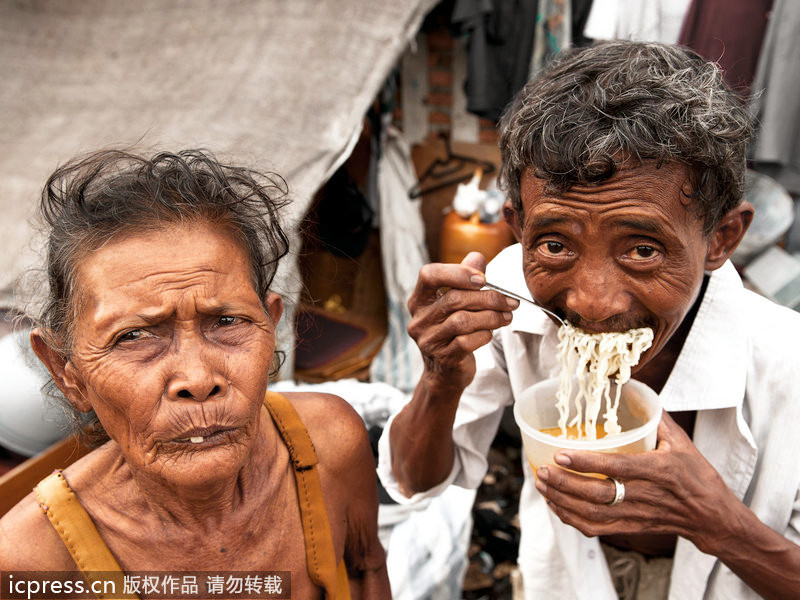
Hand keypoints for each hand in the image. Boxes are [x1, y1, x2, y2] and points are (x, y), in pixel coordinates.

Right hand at [407, 252, 518, 391]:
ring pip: (463, 321)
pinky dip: (485, 335)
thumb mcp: (456, 304)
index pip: (429, 275)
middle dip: (488, 298)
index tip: (482, 279)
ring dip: (491, 317)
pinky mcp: (442, 358)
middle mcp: (419, 319)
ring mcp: (428, 340)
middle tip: (510, 301)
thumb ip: (464, 279)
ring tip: (506, 316)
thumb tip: (477, 256)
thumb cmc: (452, 332)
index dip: (457, 272)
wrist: (445, 373)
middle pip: (454, 299)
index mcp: (419, 300)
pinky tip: (490, 333)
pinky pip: (468, 342)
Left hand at [534, 411, 741, 554]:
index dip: (587, 463)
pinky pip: (597, 528)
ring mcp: (636, 515)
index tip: (560, 454)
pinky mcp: (631, 528)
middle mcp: (644, 495)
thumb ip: (657, 419)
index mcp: (657, 471)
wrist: (712, 517)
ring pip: (592, 513)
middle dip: (564, 483)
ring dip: (562, 501)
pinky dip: (572, 519)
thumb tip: (637, 392)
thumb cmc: (697, 477)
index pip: (616, 467)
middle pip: (597, 494)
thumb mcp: (682, 443)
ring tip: (542, 485)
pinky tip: (556, 505)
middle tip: (542, 470)